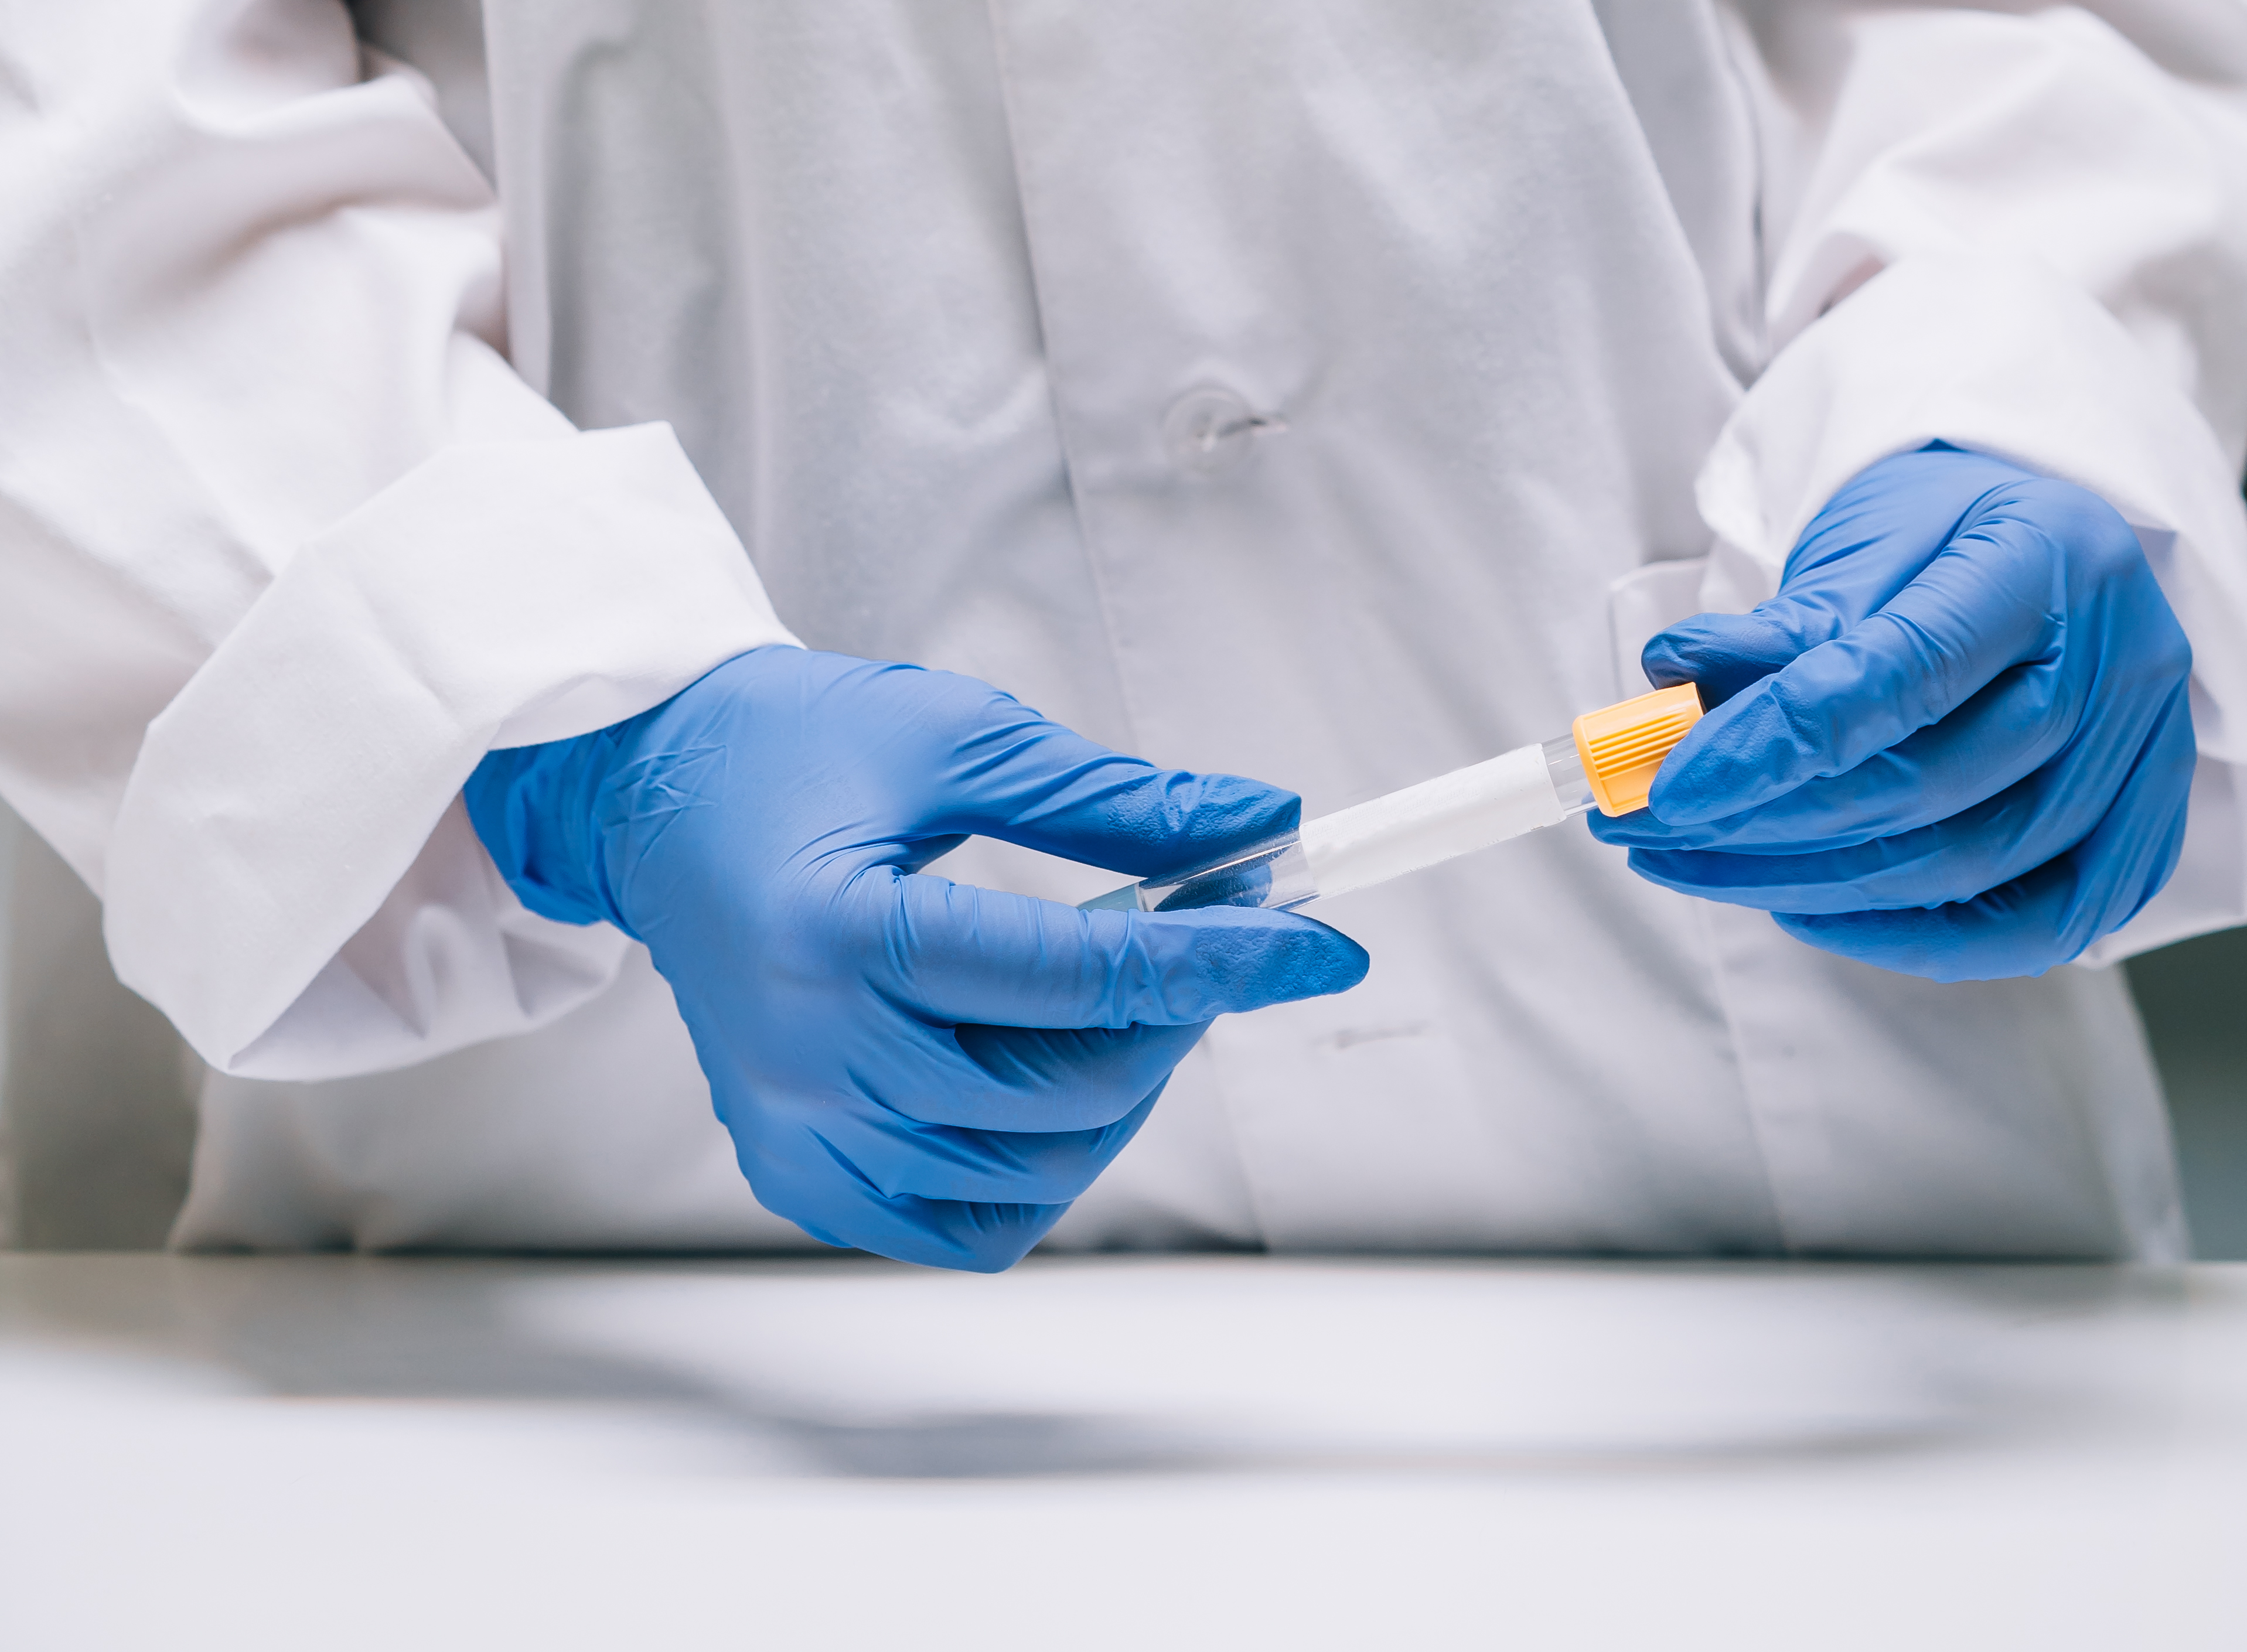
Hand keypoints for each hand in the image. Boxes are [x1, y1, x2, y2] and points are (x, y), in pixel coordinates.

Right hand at [466, 647, 1366, 1269]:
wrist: (655, 801)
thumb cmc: (794, 750)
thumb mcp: (960, 740)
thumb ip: (1116, 801)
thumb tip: (1259, 828)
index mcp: (839, 930)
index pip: (1077, 974)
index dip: (1221, 960)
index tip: (1322, 945)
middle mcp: (808, 1052)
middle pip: (1065, 1085)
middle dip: (1178, 1015)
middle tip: (1213, 942)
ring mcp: (797, 1129)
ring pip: (1033, 1168)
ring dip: (1121, 1091)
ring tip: (1120, 1000)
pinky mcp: (796, 1171)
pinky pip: (964, 1225)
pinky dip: (1039, 1171)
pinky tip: (1043, 1084)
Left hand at [1590, 445, 2193, 980]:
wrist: (2039, 560)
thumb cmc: (1943, 543)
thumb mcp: (1861, 544)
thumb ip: (1781, 624)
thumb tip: (1674, 674)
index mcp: (2045, 560)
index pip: (1903, 674)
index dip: (1773, 743)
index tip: (1665, 789)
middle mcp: (2119, 664)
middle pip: (1929, 787)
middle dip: (1762, 823)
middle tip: (1643, 830)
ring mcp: (2142, 758)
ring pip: (1963, 864)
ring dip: (1801, 881)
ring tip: (1687, 864)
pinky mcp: (2137, 837)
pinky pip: (2027, 928)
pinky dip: (1902, 935)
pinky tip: (1799, 908)